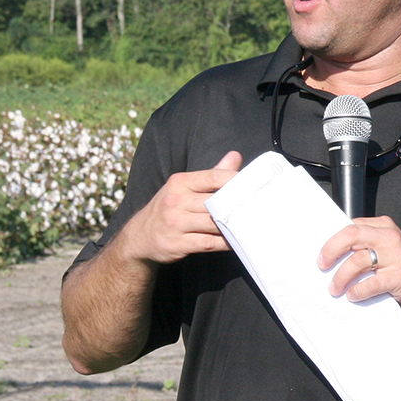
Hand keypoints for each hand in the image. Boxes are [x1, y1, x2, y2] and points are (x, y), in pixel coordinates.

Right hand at [127, 150, 242, 264]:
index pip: (213, 176)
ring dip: (233, 225)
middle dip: (238, 205)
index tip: (253, 185)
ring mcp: (175, 223)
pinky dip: (225, 242)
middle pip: (216, 201)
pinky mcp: (177, 244)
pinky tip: (237, 240)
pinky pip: (208, 242)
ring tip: (252, 224)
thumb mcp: (184, 187)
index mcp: (179, 182)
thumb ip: (212, 174)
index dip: (235, 180)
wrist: (140, 237)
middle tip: (260, 207)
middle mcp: (175, 201)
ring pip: (214, 223)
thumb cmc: (169, 208)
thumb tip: (235, 156)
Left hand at [317, 215, 400, 308]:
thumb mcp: (386, 246)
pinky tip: (352, 296)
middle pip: (351, 236)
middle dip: (331, 251)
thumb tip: (331, 254)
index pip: (350, 227)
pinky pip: (371, 283)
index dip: (332, 241)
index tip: (321, 254)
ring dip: (341, 277)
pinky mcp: (400, 276)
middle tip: (322, 266)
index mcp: (383, 226)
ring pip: (358, 261)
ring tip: (335, 289)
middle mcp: (389, 237)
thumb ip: (365, 244)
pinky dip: (358, 291)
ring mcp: (396, 256)